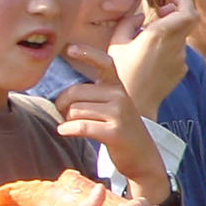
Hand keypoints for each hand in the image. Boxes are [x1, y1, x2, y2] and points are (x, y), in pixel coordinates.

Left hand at [56, 44, 168, 196]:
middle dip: (63, 104)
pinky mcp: (115, 132)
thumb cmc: (120, 131)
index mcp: (118, 87)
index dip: (87, 53)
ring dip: (66, 120)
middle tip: (63, 114)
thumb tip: (61, 96)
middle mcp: (120, 97)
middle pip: (76, 92)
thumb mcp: (114, 107)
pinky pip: (81, 126)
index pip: (104, 63)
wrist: (143, 157)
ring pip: (75, 110)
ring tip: (70, 126)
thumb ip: (95, 96)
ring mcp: (119, 114)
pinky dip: (67, 129)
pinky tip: (64, 132)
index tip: (71, 48)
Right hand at [112, 0, 196, 113]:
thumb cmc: (120, 73)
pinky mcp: (181, 70)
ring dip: (171, 31)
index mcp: (159, 35)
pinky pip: (179, 51)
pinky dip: (170, 46)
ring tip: (149, 37)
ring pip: (182, 36)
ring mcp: (180, 59)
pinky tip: (152, 55)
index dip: (183, 1)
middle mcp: (174, 46)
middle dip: (177, 12)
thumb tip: (141, 15)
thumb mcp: (116, 43)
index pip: (188, 12)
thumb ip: (129, 22)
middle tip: (161, 13)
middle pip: (189, 20)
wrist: (134, 105)